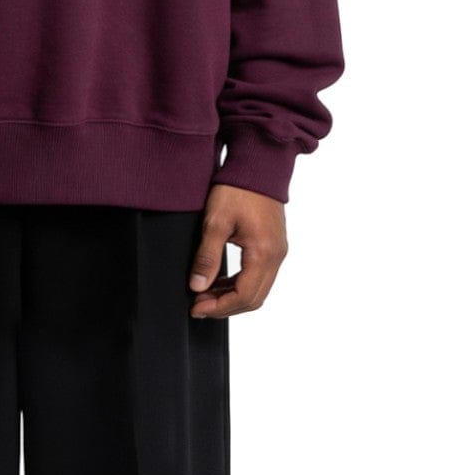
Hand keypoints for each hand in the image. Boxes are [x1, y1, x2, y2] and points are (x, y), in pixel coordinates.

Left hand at [188, 184, 287, 318]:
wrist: (258, 166)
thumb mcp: (215, 223)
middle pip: (254, 299)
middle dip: (225, 307)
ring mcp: (278, 252)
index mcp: (263, 253)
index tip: (196, 308)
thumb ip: (207, 257)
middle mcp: (276, 256)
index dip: (218, 307)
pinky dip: (240, 284)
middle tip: (198, 305)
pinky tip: (219, 282)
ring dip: (232, 297)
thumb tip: (197, 287)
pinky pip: (260, 276)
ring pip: (258, 290)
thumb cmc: (237, 189)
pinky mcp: (274, 246)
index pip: (243, 296)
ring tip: (205, 294)